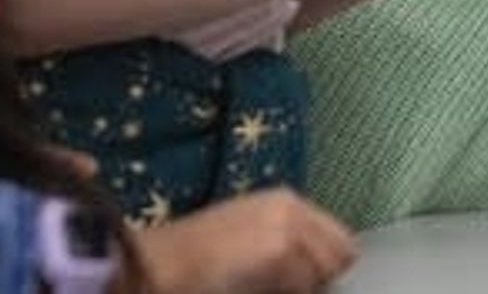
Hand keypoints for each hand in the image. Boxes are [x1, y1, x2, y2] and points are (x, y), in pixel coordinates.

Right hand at [133, 187, 355, 292]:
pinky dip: (287, 293)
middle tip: (277, 289)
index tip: (298, 285)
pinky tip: (250, 292)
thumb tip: (315, 278)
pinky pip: (302, 287)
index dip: (322, 270)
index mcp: (285, 203)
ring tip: (257, 289)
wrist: (149, 268)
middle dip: (316, 281)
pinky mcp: (280, 252)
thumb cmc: (186, 261)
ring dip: (300, 289)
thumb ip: (282, 249)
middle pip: (339, 258)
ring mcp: (289, 229)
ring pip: (322, 277)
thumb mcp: (242, 241)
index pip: (338, 242)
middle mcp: (293, 209)